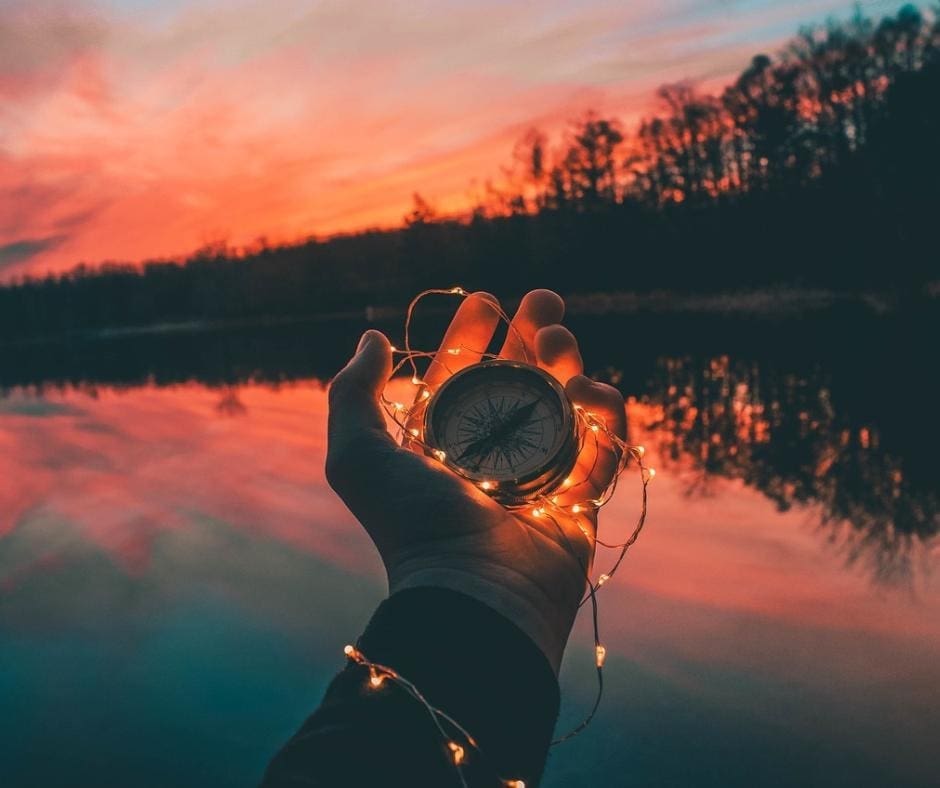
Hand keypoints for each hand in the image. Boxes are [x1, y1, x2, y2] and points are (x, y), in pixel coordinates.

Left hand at [326, 290, 625, 673]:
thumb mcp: (358, 455)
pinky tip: (588, 390)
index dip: (472, 337)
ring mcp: (539, 475)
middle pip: (520, 382)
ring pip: (563, 404)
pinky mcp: (581, 497)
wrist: (474, 593)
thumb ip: (351, 393)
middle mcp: (492, 455)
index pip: (462, 378)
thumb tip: (372, 337)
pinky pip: (602, 443)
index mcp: (444, 443)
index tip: (487, 302)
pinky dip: (603, 412)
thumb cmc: (413, 526)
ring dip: (567, 364)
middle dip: (532, 336)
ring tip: (561, 342)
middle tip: (545, 303)